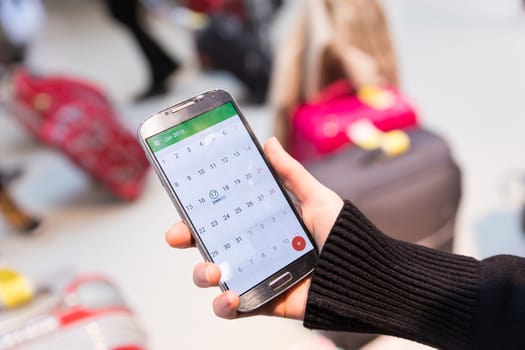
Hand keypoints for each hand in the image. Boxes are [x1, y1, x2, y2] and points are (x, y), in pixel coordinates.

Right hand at [165, 137, 342, 319]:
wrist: (363, 274)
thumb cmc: (342, 235)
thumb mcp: (315, 198)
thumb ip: (290, 173)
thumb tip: (269, 143)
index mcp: (259, 224)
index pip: (220, 215)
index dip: (196, 211)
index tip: (183, 205)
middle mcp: (251, 249)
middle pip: (207, 244)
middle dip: (185, 239)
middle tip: (178, 235)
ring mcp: (254, 276)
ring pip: (212, 278)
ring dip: (201, 274)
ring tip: (213, 270)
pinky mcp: (261, 302)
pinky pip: (232, 308)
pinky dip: (223, 306)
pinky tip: (230, 296)